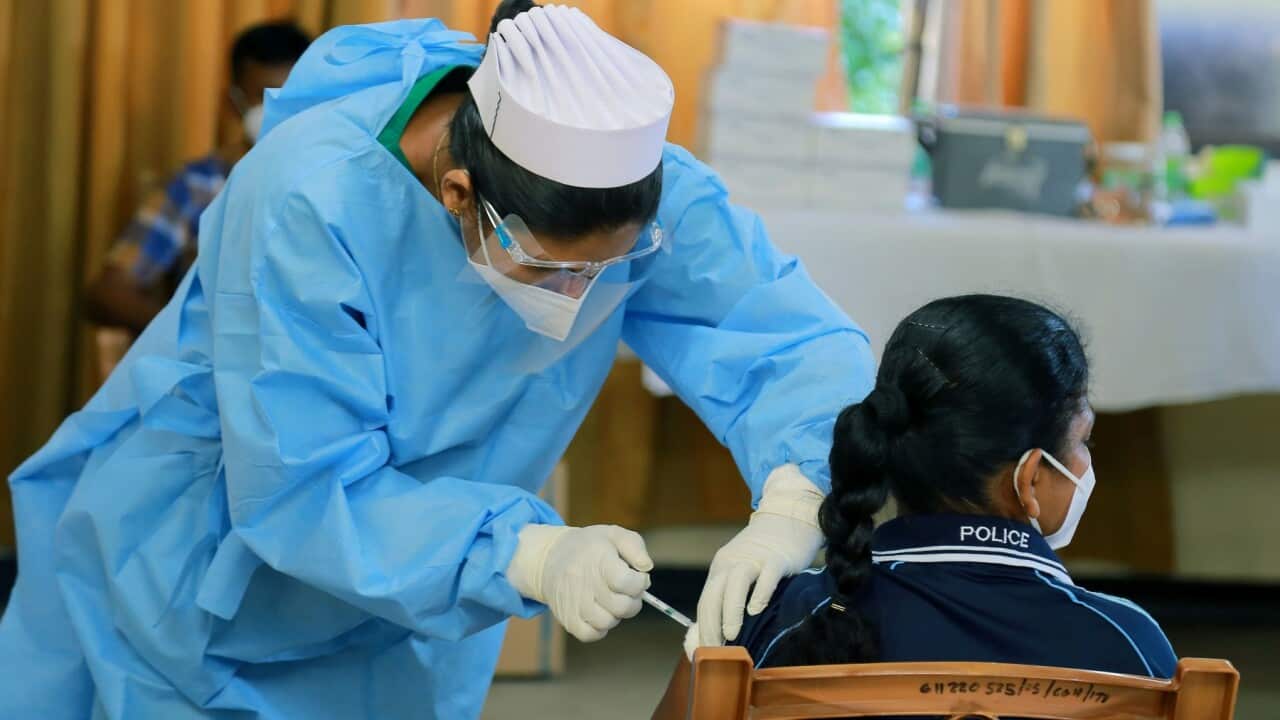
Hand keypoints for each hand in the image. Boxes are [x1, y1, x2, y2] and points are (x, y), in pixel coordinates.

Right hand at [507, 524, 651, 641]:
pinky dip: (600, 628)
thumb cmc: (589, 547)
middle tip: (626, 589)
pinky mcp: (567, 618)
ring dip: (616, 614)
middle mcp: (584, 583)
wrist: (549, 557)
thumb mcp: (613, 534)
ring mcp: (574, 603)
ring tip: (611, 599)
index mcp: (598, 560)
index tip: (638, 577)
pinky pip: (591, 635)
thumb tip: (646, 568)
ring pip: (608, 622)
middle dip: (633, 599)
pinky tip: (600, 611)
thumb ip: (635, 547)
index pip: (626, 582)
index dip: (640, 583)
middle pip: (622, 606)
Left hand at [696, 466, 823, 646]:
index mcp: (721, 569)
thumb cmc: (765, 556)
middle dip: (712, 624)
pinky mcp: (778, 559)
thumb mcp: (741, 573)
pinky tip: (756, 610)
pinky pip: (766, 576)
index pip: (706, 601)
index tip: (706, 653)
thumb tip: (717, 634)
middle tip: (714, 651)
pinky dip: (759, 593)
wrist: (788, 521)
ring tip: (731, 635)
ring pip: (735, 583)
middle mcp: (732, 563)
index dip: (704, 628)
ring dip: (730, 610)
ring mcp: (755, 559)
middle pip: (715, 593)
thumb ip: (730, 597)